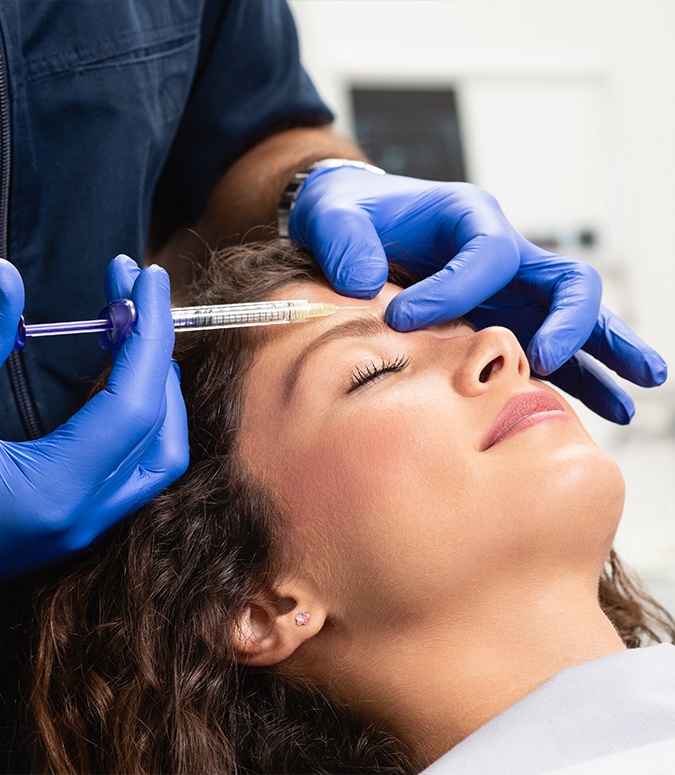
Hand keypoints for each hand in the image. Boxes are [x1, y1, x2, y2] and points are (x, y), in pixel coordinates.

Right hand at [0, 256, 188, 577]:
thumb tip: (6, 276)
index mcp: (52, 493)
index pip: (135, 403)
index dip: (149, 332)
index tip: (147, 277)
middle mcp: (81, 519)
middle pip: (160, 428)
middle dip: (155, 351)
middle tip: (130, 291)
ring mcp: (79, 529)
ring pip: (156, 455)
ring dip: (155, 386)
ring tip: (130, 328)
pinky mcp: (68, 525)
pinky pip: (132, 465)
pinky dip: (137, 416)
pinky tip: (112, 377)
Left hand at [289, 168, 666, 422]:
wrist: (357, 224)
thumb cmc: (350, 216)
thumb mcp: (333, 216)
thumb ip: (344, 241)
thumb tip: (365, 282)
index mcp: (468, 218)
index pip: (488, 253)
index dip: (454, 290)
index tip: (403, 321)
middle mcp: (502, 253)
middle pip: (562, 279)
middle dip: (567, 320)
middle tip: (546, 359)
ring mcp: (511, 290)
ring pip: (576, 316)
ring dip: (608, 350)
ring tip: (641, 386)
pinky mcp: (507, 319)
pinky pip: (555, 346)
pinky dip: (585, 373)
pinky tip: (612, 404)